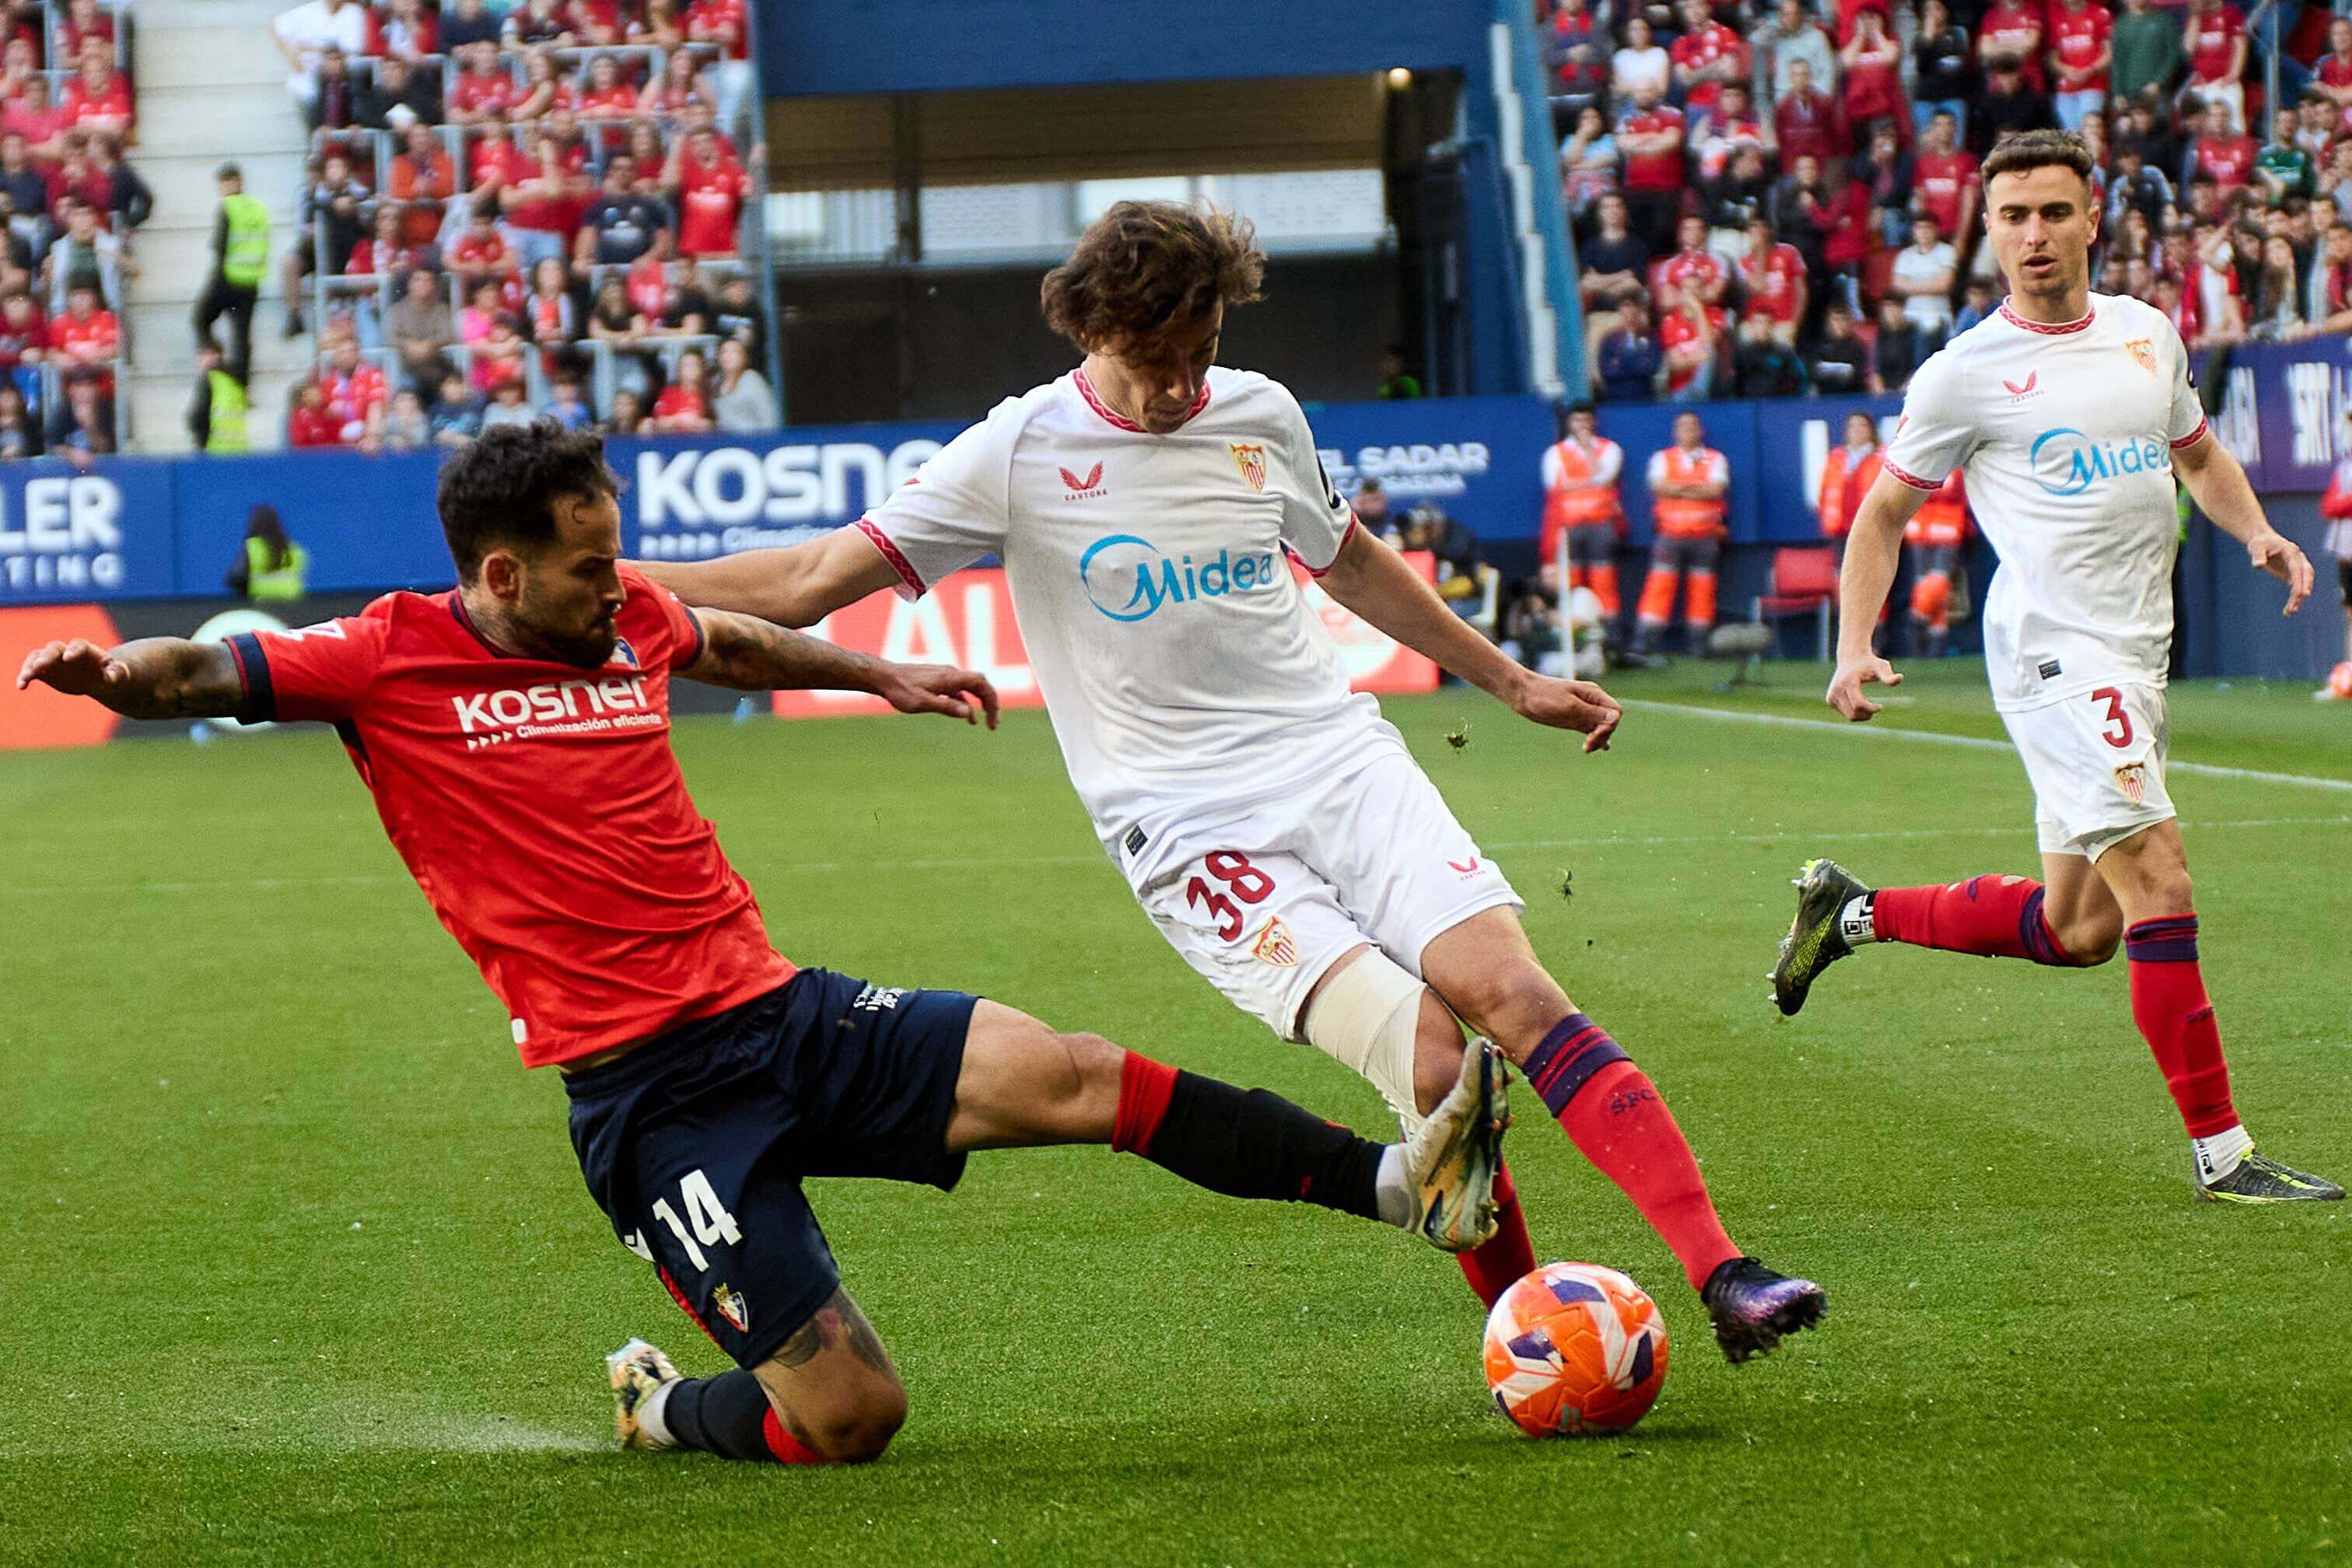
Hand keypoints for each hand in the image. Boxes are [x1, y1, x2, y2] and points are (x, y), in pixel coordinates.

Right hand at [17, 637, 121, 696]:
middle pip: (54, 648)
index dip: (73, 650)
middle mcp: (67, 651)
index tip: (68, 658)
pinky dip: (25, 676)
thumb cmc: (112, 675)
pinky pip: (32, 670)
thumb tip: (110, 677)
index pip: (78, 645)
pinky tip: (21, 686)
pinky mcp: (45, 671)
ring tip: (26, 677)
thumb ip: (116, 673)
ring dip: (31, 665)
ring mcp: (55, 659)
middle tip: (39, 666)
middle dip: (47, 656)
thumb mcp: (119, 675)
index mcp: (87, 650)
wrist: (101, 680)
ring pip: (38, 656)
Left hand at [877, 664, 1000, 728]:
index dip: (992, 701)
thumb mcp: (923, 703)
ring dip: (980, 704)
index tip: (993, 721)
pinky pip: (960, 690)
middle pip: (981, 685)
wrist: (882, 677)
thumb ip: (946, 707)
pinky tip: (966, 716)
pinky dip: (967, 702)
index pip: (982, 684)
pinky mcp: (938, 680)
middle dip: (991, 703)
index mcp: (950, 677)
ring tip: (985, 723)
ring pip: (971, 688)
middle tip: (994, 724)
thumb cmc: (900, 690)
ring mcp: (945, 676)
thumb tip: (969, 713)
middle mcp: (951, 673)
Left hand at [1511, 675, 1621, 752]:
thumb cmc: (1543, 697)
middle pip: (1609, 721)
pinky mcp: (1574, 717)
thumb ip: (1592, 713)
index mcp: (1593, 693)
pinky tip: (1601, 747)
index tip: (1593, 735)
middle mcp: (1591, 701)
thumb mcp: (1569, 707)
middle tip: (1587, 745)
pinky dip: (1595, 737)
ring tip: (1587, 749)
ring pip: (1600, 726)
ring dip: (1598, 739)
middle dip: (1603, 734)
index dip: (1609, 726)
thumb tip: (1616, 718)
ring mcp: (1583, 709)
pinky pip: (1590, 728)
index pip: (1615, 712)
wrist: (1522, 694)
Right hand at [1826, 653, 1900, 720]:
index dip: (1871, 709)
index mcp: (1848, 682)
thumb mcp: (1881, 667)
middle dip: (1866, 714)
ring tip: (1869, 706)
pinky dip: (1855, 712)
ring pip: (1849, 716)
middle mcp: (1836, 689)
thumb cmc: (1869, 663)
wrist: (1851, 658)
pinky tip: (1859, 702)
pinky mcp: (1830, 699)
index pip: (1858, 704)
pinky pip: (1845, 713)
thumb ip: (1889, 676)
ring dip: (1862, 715)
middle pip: (1853, 713)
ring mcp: (1831, 695)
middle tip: (1875, 708)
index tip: (1880, 706)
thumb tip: (1900, 678)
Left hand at [2246, 531, 2312, 614]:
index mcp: (2292, 552)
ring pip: (2303, 584)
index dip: (2300, 581)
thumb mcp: (2256, 546)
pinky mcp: (2293, 575)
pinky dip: (2294, 598)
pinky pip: (2297, 587)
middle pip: (2306, 576)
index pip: (2298, 568)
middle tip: (2298, 603)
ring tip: (2290, 612)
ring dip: (2298, 598)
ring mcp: (2298, 568)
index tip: (2301, 594)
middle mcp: (2299, 560)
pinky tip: (2289, 610)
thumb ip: (2257, 555)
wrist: (2264, 542)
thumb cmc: (2260, 543)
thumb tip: (2258, 565)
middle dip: (2303, 589)